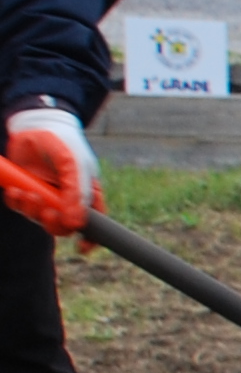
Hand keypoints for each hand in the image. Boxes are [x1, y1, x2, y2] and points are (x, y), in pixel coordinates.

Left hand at [4, 105, 93, 234]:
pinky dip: (15, 202)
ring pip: (39, 219)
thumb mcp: (72, 165)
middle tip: (46, 210)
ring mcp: (45, 196)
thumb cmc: (61, 143)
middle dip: (53, 223)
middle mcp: (67, 199)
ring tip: (25, 192)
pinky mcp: (25, 191)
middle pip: (64, 227)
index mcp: (87, 194)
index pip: (94, 223)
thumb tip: (76, 224)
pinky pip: (19, 207)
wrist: (33, 125)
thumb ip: (76, 193)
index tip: (83, 248)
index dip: (91, 239)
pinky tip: (14, 189)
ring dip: (31, 210)